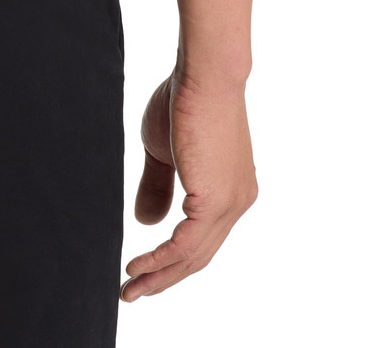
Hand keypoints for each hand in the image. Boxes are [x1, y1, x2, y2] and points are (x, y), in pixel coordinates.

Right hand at [120, 70, 257, 300]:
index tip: (144, 271)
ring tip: (128, 287)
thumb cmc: (183, 98)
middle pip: (199, 256)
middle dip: (163, 278)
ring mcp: (230, 204)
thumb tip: (147, 223)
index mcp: (229, 191)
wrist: (204, 73)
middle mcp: (237, 202)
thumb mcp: (164, 150)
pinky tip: (138, 267)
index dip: (172, 258)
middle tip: (132, 292)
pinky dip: (160, 260)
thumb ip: (158, 186)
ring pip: (192, 257)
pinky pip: (185, 245)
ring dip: (158, 276)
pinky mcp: (215, 201)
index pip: (201, 237)